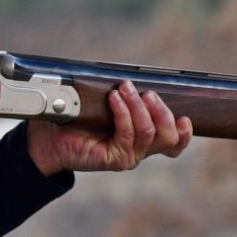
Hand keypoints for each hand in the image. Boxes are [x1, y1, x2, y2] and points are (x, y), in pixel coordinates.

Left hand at [26, 81, 192, 175]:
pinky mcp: (115, 159)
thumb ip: (126, 96)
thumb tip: (134, 78)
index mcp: (145, 137)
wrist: (51, 138)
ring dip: (139, 107)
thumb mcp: (108, 102)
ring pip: (149, 133)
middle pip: (169, 137)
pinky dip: (123, 113)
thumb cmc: (79, 118)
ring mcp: (129, 156)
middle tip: (148, 92)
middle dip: (162, 111)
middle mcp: (140, 149)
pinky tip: (114, 98)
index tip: (184, 117)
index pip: (175, 141)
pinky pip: (127, 134)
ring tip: (125, 89)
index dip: (185, 133)